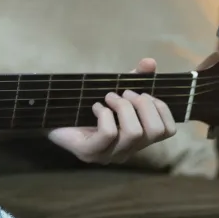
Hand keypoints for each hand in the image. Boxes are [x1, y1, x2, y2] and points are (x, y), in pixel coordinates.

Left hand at [47, 58, 176, 163]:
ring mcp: (109, 155)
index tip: (143, 93)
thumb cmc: (86, 105)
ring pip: (133, 132)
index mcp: (137, 139)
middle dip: (142, 105)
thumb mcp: (114, 90)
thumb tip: (150, 62)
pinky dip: (104, 114)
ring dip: (122, 106)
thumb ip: (134, 78)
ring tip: (107, 97)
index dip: (161, 109)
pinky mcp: (89, 153)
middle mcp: (127, 151)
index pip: (168, 131)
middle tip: (123, 93)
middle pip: (155, 131)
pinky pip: (109, 133)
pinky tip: (94, 107)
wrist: (50, 116)